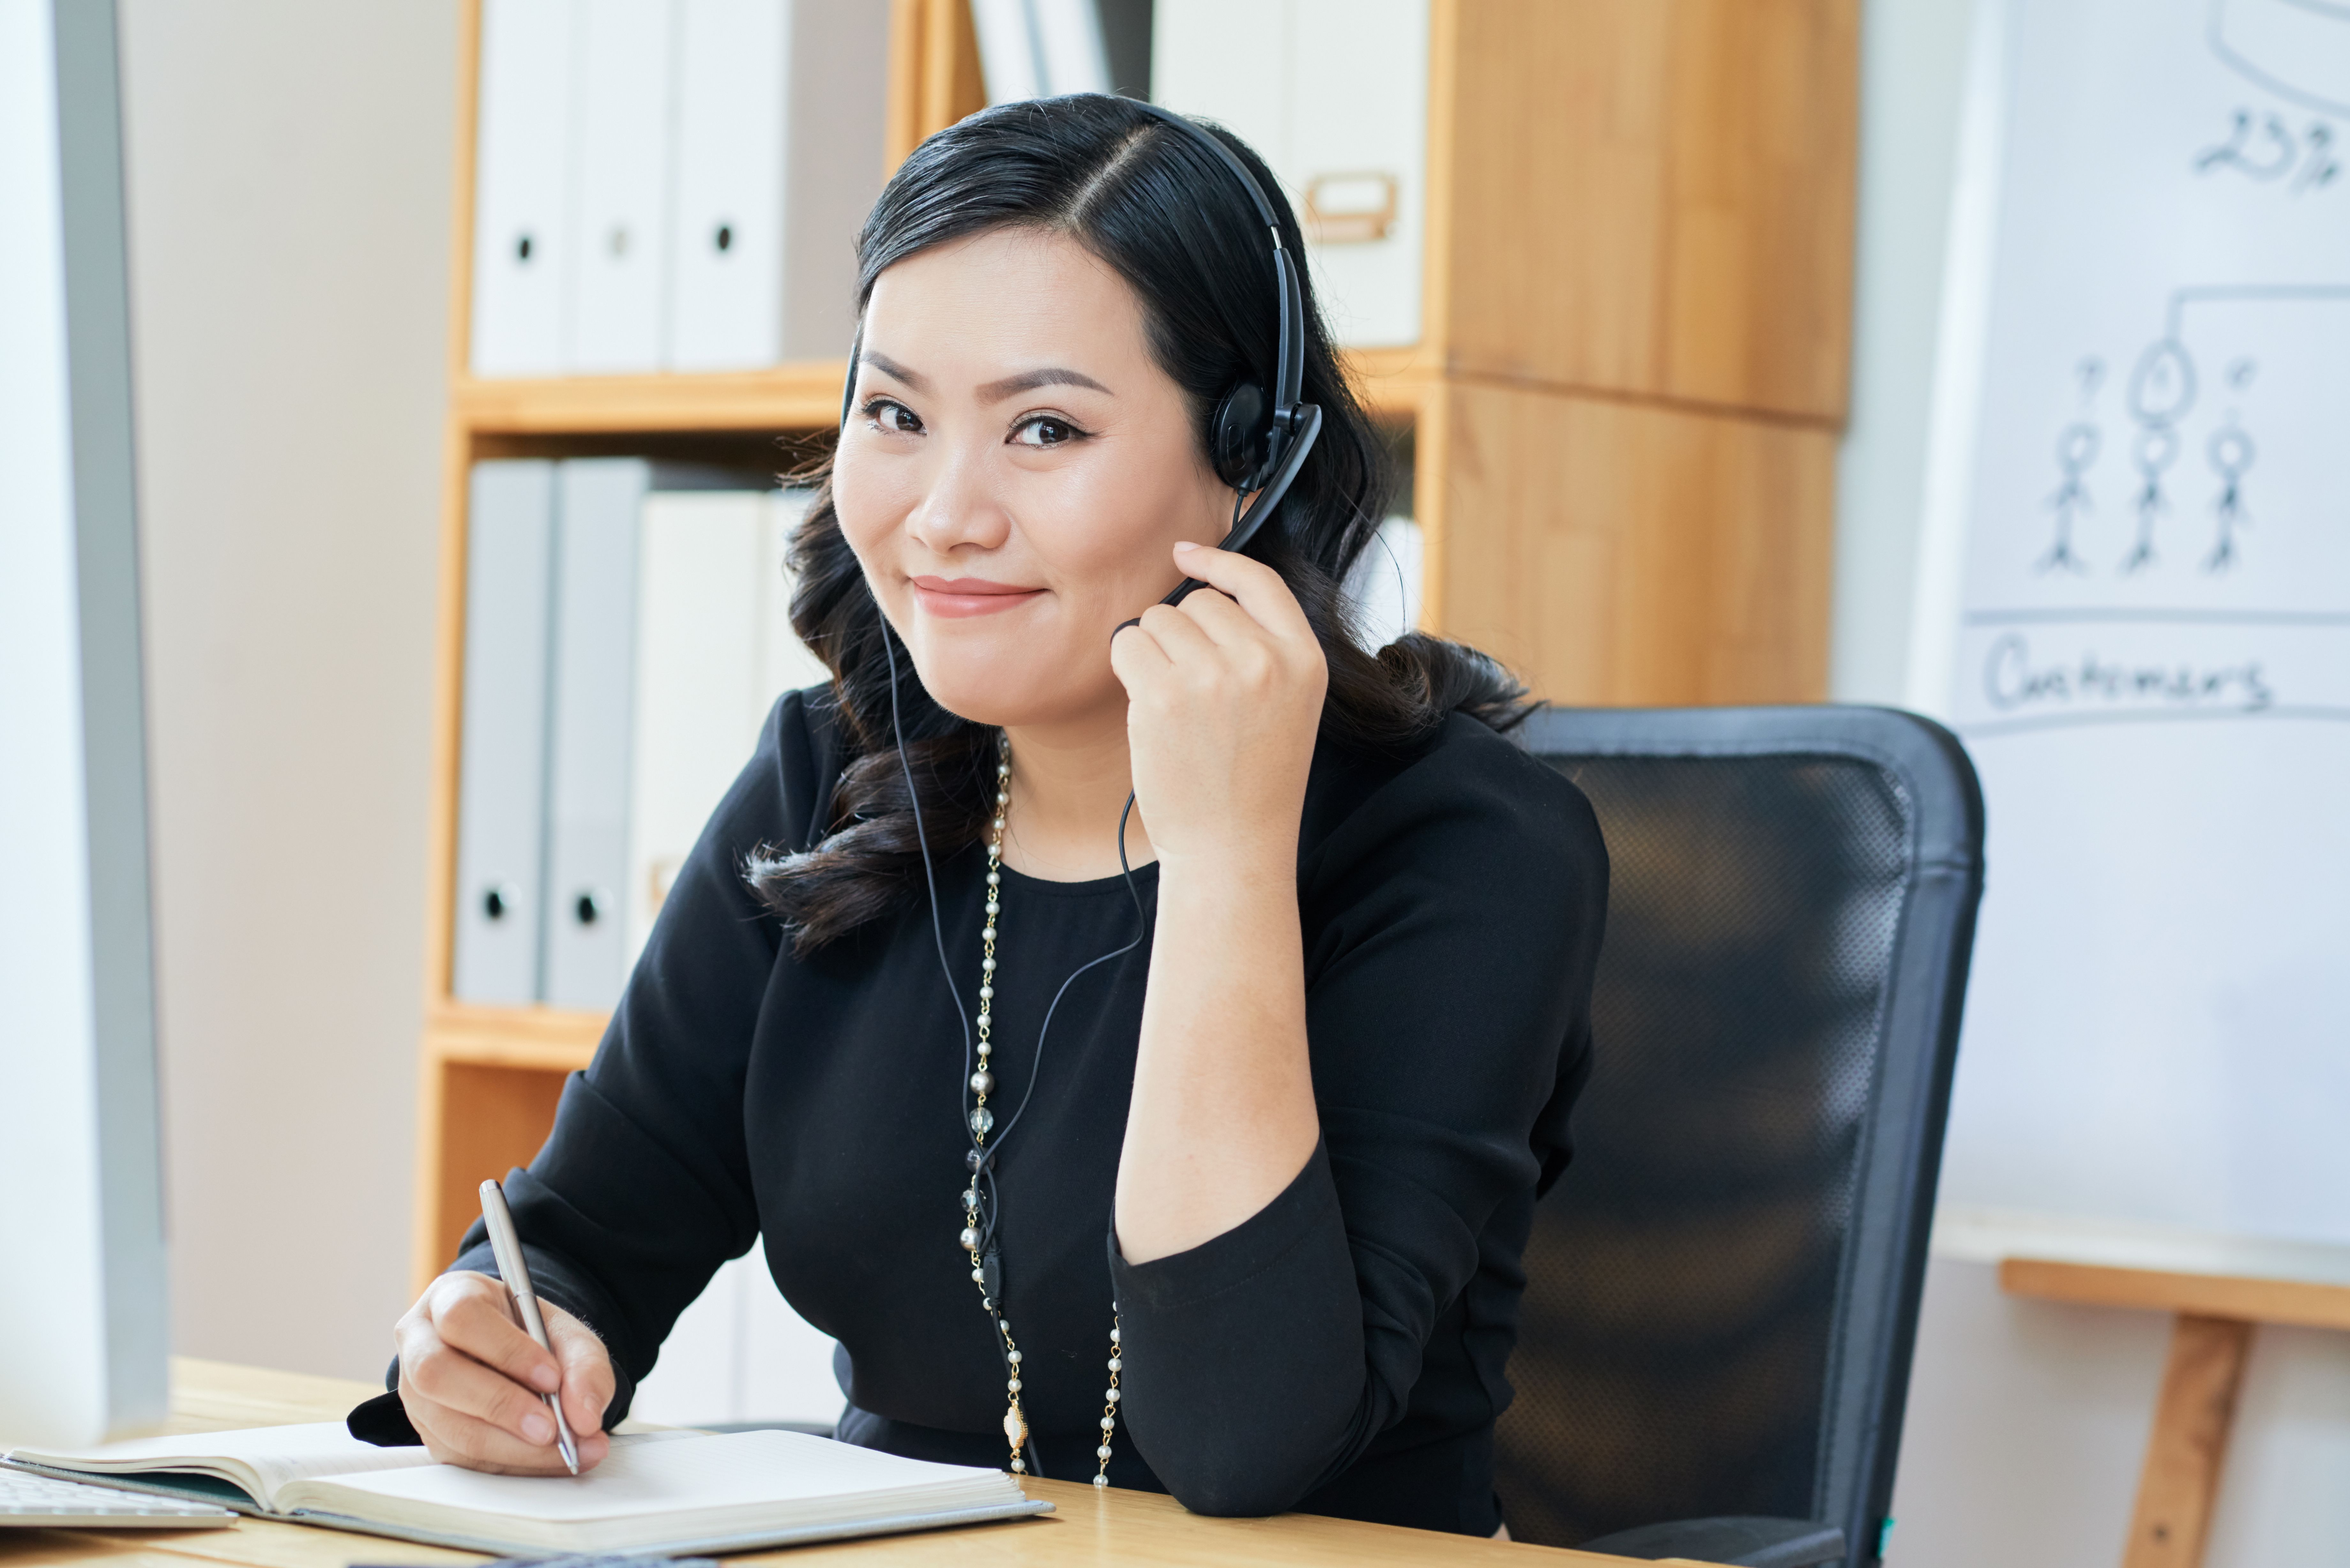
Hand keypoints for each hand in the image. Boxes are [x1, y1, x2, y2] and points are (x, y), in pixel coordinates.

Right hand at [394, 1271, 614, 1473]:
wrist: (516, 1354)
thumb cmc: (533, 1335)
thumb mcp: (568, 1334)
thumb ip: (584, 1367)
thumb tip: (585, 1416)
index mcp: (448, 1298)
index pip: (462, 1317)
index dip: (506, 1350)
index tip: (552, 1377)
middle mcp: (419, 1343)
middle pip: (437, 1375)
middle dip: (502, 1406)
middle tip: (553, 1427)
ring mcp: (415, 1393)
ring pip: (448, 1426)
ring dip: (512, 1447)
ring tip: (565, 1448)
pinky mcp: (429, 1433)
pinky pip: (461, 1458)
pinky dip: (511, 1464)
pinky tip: (547, 1459)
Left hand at [1109, 542, 1325, 871]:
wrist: (1231, 845)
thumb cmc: (1252, 779)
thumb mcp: (1287, 704)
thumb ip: (1261, 646)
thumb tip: (1200, 586)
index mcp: (1303, 659)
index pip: (1259, 581)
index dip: (1217, 561)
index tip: (1186, 554)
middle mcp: (1263, 661)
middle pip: (1198, 602)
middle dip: (1182, 633)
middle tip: (1191, 688)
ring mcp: (1213, 676)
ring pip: (1157, 620)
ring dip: (1153, 652)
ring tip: (1175, 705)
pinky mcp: (1163, 696)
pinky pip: (1127, 644)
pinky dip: (1127, 668)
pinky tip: (1148, 706)